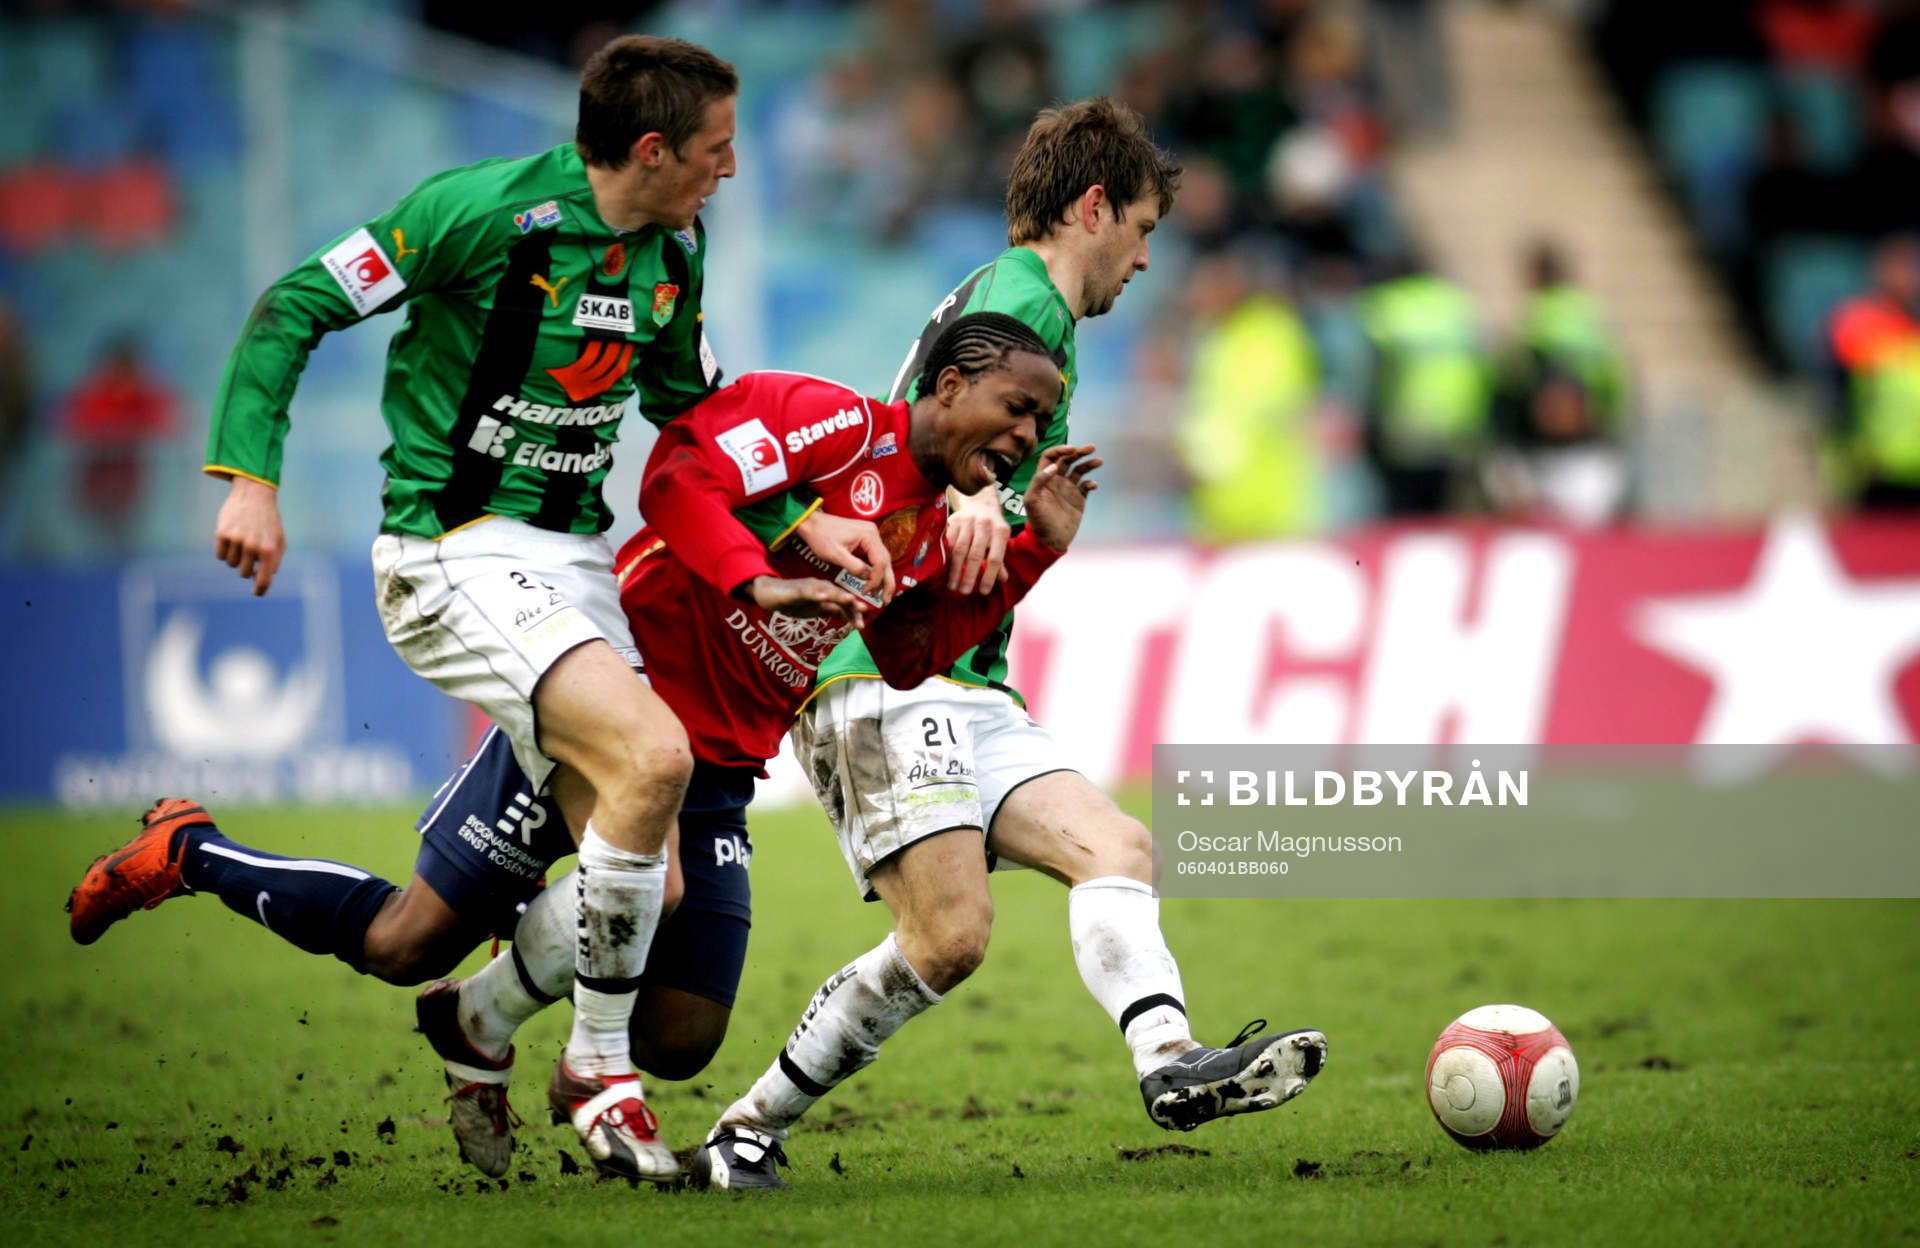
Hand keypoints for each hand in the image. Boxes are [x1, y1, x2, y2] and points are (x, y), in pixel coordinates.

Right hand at [213, 475, 285, 596]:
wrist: (255, 493)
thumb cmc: (269, 521)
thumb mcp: (279, 540)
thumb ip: (273, 561)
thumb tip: (259, 579)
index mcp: (270, 550)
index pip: (264, 579)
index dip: (260, 590)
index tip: (256, 592)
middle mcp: (253, 546)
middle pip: (244, 573)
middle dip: (247, 567)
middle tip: (250, 553)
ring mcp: (237, 540)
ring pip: (231, 564)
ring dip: (236, 557)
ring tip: (242, 541)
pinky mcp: (222, 533)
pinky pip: (220, 555)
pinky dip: (225, 551)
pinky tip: (231, 539)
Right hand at [741, 575, 870, 628]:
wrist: (768, 593)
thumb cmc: (792, 600)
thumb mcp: (815, 609)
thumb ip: (831, 610)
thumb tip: (848, 616)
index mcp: (826, 593)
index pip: (842, 604)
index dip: (853, 613)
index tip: (861, 626)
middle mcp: (820, 587)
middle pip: (839, 596)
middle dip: (851, 604)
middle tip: (864, 611)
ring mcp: (808, 587)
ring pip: (826, 591)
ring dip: (839, 595)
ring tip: (850, 600)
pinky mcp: (795, 590)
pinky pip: (806, 591)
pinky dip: (815, 594)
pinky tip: (822, 597)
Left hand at [793, 511, 894, 603]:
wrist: (812, 522)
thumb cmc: (821, 536)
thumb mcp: (836, 555)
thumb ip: (854, 567)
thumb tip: (868, 578)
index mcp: (868, 535)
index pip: (880, 562)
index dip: (876, 580)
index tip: (866, 592)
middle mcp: (873, 533)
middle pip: (886, 561)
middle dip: (887, 582)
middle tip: (886, 600)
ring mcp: (871, 535)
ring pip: (883, 560)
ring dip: (883, 578)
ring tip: (882, 595)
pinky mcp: (866, 538)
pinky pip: (876, 556)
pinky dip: (876, 570)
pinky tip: (875, 581)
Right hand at [945, 483, 1009, 593]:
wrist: (979, 502)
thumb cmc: (992, 527)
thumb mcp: (1001, 541)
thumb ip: (1000, 560)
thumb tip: (1003, 580)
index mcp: (1001, 531)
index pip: (995, 558)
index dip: (989, 576)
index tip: (983, 591)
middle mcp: (984, 524)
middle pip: (975, 554)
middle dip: (969, 575)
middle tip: (964, 592)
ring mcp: (968, 521)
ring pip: (959, 549)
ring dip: (955, 570)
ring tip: (952, 585)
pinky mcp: (953, 520)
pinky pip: (948, 542)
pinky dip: (946, 557)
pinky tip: (943, 571)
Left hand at [1021, 444, 1099, 552]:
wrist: (1049, 541)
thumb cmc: (1037, 521)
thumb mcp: (1032, 501)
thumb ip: (1039, 481)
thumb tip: (1053, 466)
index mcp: (1044, 478)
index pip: (1051, 456)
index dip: (1061, 450)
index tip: (1072, 449)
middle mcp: (1056, 481)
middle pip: (1067, 459)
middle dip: (1079, 452)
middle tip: (1091, 447)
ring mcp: (1068, 489)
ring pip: (1079, 470)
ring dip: (1089, 464)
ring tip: (1098, 461)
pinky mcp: (1078, 499)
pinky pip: (1086, 486)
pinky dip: (1091, 483)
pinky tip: (1092, 485)